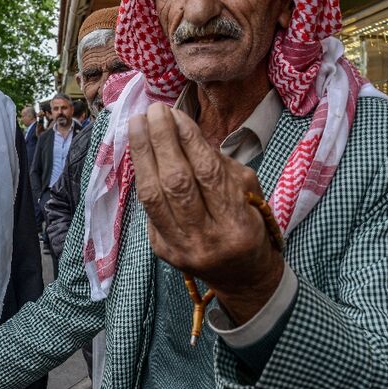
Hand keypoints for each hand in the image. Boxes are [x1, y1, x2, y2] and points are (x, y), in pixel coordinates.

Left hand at [128, 103, 284, 324]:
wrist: (243, 277)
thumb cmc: (250, 226)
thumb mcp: (250, 193)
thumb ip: (220, 166)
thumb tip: (183, 131)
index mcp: (237, 224)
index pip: (207, 173)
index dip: (188, 139)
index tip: (176, 113)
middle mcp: (207, 240)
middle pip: (176, 182)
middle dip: (161, 140)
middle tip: (153, 111)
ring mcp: (180, 248)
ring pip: (153, 195)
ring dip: (142, 154)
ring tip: (137, 124)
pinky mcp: (162, 250)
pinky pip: (148, 208)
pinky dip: (143, 176)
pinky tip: (139, 152)